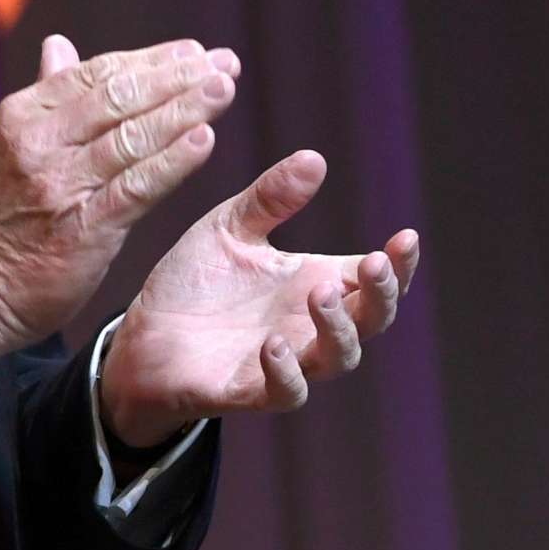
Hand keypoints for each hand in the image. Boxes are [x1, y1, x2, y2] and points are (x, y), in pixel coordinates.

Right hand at [0, 34, 240, 354]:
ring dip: (185, 109)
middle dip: (178, 77)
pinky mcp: (83, 229)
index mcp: (25, 114)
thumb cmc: (10, 212)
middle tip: (224, 63)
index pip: (97, 74)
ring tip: (223, 89)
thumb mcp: (17, 143)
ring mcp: (61, 186)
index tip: (194, 51)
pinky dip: (172, 162)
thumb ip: (48, 94)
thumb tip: (59, 45)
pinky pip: (135, 188)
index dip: (151, 60)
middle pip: (119, 98)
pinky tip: (204, 139)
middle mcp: (40, 144)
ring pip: (133, 137)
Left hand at [98, 149, 417, 442]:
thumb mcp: (230, 228)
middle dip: (381, 295)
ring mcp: (285, 361)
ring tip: (322, 295)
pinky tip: (273, 344)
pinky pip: (284, 391)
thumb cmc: (196, 282)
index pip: (374, 279)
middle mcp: (310, 326)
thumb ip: (271, 198)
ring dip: (338, 329)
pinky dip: (286, 372)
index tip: (406, 237)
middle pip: (371, 320)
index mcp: (315, 283)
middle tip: (373, 264)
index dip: (400, 264)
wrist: (142, 335)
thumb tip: (315, 157)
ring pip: (338, 358)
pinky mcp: (249, 390)